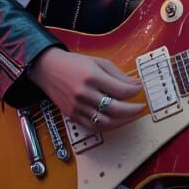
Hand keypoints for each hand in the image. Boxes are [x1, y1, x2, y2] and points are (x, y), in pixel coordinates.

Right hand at [27, 48, 144, 130]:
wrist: (48, 69)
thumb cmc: (75, 63)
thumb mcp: (98, 62)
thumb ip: (118, 75)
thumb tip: (136, 86)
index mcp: (92, 76)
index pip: (121, 90)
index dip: (135, 92)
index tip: (140, 89)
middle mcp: (84, 93)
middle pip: (115, 108)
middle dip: (133, 110)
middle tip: (141, 107)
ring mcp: (77, 107)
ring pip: (106, 122)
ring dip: (122, 121)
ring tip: (130, 116)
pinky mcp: (72, 115)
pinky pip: (93, 127)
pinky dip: (108, 126)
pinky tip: (116, 120)